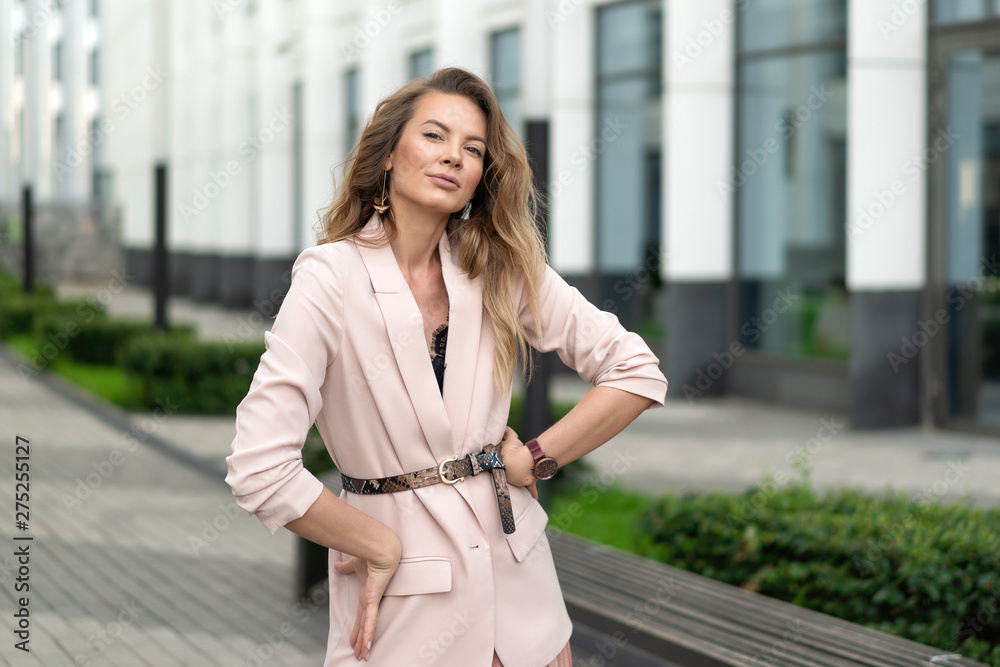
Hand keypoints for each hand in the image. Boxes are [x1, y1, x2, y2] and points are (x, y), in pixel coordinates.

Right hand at [332, 539, 400, 660]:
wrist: (379, 547)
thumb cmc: (370, 553)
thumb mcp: (355, 564)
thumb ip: (346, 567)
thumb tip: (337, 566)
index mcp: (366, 593)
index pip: (361, 615)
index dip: (358, 628)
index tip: (355, 639)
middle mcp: (370, 600)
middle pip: (364, 625)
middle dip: (361, 640)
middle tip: (359, 655)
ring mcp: (373, 601)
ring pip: (368, 627)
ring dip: (365, 643)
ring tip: (363, 657)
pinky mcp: (374, 600)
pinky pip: (370, 620)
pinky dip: (368, 634)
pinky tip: (368, 646)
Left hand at [498, 426, 538, 499]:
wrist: (524, 462)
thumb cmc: (516, 450)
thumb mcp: (511, 439)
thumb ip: (508, 433)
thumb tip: (505, 427)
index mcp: (501, 465)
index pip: (501, 462)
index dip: (503, 460)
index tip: (504, 461)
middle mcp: (508, 475)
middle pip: (510, 473)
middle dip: (511, 471)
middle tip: (515, 466)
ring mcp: (518, 480)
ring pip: (519, 480)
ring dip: (520, 480)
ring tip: (522, 476)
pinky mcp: (528, 482)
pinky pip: (530, 488)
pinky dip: (533, 492)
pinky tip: (535, 497)